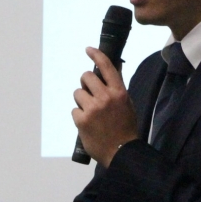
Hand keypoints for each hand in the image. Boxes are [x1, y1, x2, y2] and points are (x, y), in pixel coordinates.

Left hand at [72, 46, 138, 167]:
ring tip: (90, 112)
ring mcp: (92, 108)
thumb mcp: (127, 104)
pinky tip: (88, 124)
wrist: (121, 151)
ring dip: (82, 100)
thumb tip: (114, 68)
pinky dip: (79, 116)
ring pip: (77, 93)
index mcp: (119, 92)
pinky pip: (74, 110)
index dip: (96, 55)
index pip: (106, 66)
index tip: (88, 49)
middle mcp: (105, 97)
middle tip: (89, 93)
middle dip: (85, 83)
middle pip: (86, 76)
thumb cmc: (125, 127)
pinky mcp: (82, 120)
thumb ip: (117, 87)